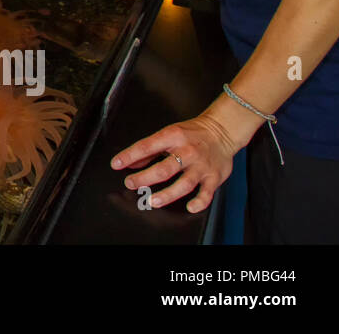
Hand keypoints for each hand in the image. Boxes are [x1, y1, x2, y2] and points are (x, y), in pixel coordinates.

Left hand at [112, 111, 241, 213]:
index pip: (146, 146)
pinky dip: (199, 202)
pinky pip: (207, 193)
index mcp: (172, 137)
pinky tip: (190, 207)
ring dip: (167, 194)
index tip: (116, 164)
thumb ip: (148, 150)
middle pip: (164, 168)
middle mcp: (187, 152)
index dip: (129, 156)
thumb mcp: (168, 134)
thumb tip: (129, 162)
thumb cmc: (192, 134)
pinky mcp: (214, 177)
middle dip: (145, 178)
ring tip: (153, 201)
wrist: (222, 131)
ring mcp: (201, 166)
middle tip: (131, 183)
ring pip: (184, 183)